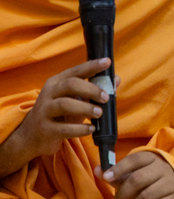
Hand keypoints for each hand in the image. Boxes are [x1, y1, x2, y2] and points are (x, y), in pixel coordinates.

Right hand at [0, 57, 114, 176]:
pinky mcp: (45, 129)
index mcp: (57, 83)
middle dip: (91, 89)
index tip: (107, 62)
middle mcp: (48, 94)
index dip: (92, 66)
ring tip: (99, 113)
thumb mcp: (76, 100)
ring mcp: (44, 111)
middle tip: (106, 98)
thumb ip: (94, 90)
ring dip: (85, 108)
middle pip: (70, 85)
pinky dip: (80, 128)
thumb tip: (116, 79)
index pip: (75, 71)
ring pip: (65, 104)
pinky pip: (63, 128)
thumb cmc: (60, 114)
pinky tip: (91, 129)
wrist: (32, 136)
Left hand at [101, 150, 173, 198]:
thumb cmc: (151, 185)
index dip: (119, 168)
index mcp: (153, 159)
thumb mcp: (134, 178)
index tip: (106, 177)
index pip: (135, 159)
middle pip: (138, 179)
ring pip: (145, 196)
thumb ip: (117, 176)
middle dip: (122, 193)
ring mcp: (173, 184)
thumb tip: (98, 170)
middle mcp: (164, 169)